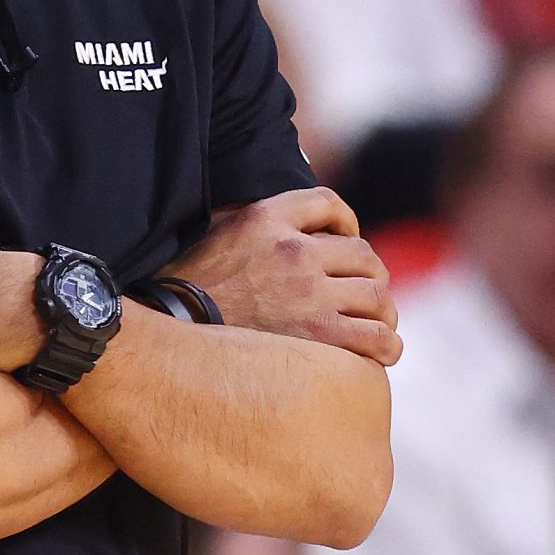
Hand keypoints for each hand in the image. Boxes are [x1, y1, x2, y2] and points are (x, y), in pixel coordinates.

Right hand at [164, 189, 400, 365]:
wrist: (167, 332)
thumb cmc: (186, 291)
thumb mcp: (216, 234)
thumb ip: (251, 222)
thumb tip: (280, 225)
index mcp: (266, 219)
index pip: (327, 202)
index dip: (346, 221)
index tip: (344, 240)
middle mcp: (293, 251)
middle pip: (363, 254)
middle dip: (370, 274)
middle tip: (364, 295)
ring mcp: (309, 293)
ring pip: (376, 295)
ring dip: (382, 311)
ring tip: (376, 324)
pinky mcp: (320, 336)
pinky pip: (376, 337)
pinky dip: (386, 346)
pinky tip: (381, 352)